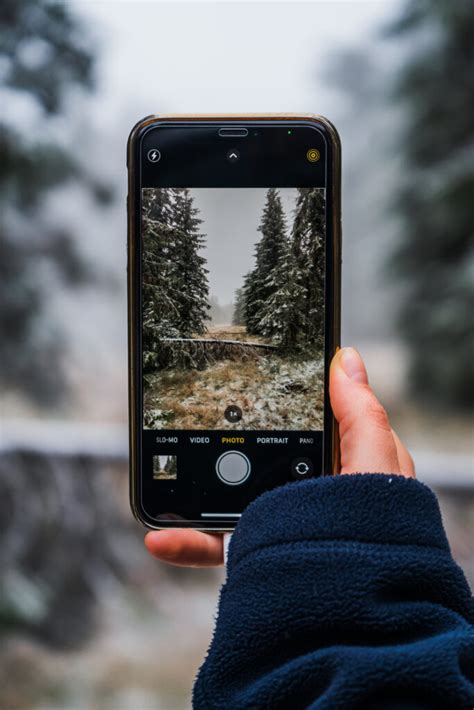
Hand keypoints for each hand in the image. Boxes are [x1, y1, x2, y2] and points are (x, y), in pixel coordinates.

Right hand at [144, 347, 414, 566]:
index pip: (310, 426)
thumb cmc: (381, 533)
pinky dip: (187, 543)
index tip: (253, 385)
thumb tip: (345, 358)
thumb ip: (359, 413)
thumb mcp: (376, 462)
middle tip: (199, 429)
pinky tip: (161, 539)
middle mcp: (310, 496)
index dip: (286, 405)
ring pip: (231, 503)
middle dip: (227, 452)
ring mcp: (283, 526)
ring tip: (168, 484)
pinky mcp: (262, 557)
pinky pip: (218, 547)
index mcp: (342, 467)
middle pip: (260, 463)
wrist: (360, 609)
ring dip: (194, 497)